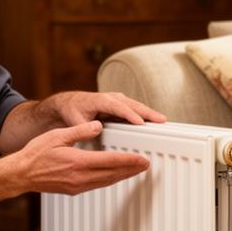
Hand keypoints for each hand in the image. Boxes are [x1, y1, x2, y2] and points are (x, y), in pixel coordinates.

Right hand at [16, 120, 150, 194]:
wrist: (21, 174)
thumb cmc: (36, 154)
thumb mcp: (58, 136)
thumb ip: (80, 130)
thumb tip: (97, 126)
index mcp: (78, 162)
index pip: (111, 161)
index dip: (130, 161)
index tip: (143, 160)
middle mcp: (80, 177)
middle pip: (113, 174)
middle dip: (131, 170)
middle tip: (146, 166)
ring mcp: (77, 185)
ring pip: (106, 181)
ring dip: (122, 176)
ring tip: (135, 171)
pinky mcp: (74, 189)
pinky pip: (97, 185)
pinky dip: (109, 180)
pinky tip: (114, 177)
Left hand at [39, 91, 166, 126]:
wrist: (69, 103)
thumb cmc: (72, 110)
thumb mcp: (75, 120)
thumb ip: (84, 127)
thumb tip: (97, 132)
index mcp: (100, 100)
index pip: (118, 107)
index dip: (130, 115)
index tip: (140, 123)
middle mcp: (111, 98)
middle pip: (132, 105)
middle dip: (147, 112)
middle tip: (161, 120)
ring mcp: (117, 100)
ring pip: (136, 106)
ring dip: (149, 113)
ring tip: (162, 121)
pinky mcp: (120, 106)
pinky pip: (135, 110)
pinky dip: (145, 115)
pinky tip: (154, 123)